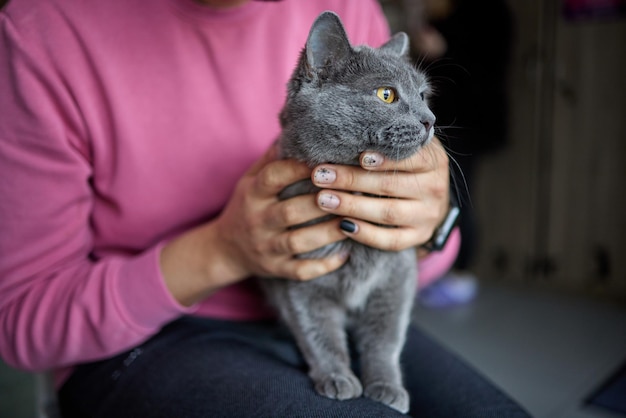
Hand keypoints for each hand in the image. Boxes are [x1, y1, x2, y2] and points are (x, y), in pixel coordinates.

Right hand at [212, 145, 348, 281]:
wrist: (225, 249)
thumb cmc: (247, 205)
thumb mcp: (251, 179)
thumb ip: (273, 158)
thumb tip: (298, 128)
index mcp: (252, 194)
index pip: (273, 178)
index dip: (298, 168)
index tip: (326, 158)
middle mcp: (258, 221)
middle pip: (290, 211)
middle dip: (322, 202)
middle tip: (354, 191)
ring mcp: (267, 248)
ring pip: (299, 242)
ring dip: (328, 232)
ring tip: (354, 221)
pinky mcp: (276, 269)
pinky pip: (301, 271)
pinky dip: (324, 266)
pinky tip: (346, 254)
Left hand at [311, 138, 449, 251]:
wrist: (432, 198)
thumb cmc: (409, 165)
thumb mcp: (407, 148)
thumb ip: (388, 141)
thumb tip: (347, 134)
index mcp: (433, 161)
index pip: (410, 158)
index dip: (385, 159)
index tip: (358, 156)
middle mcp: (435, 188)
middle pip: (390, 185)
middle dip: (352, 180)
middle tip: (321, 176)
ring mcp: (428, 215)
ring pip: (388, 213)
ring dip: (352, 206)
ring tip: (323, 199)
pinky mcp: (419, 236)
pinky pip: (391, 240)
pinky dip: (366, 234)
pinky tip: (343, 226)